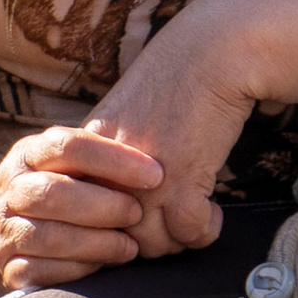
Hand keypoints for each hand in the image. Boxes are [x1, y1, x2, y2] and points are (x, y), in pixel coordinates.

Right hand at [0, 124, 165, 290]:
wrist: (7, 230)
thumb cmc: (62, 193)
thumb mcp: (72, 168)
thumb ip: (102, 165)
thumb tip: (158, 169)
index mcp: (28, 154)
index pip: (67, 145)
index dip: (114, 159)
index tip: (155, 175)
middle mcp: (10, 188)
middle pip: (55, 193)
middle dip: (105, 206)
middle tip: (138, 215)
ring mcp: (4, 229)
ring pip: (50, 236)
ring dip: (97, 243)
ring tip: (130, 248)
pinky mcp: (6, 266)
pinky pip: (41, 271)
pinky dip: (77, 269)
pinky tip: (101, 266)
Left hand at [82, 6, 260, 261]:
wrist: (209, 54)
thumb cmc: (172, 84)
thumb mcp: (121, 120)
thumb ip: (109, 160)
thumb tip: (118, 208)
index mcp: (85, 154)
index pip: (85, 217)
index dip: (115, 229)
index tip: (142, 222)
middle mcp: (107, 170)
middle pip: (119, 237)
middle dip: (149, 241)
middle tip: (173, 229)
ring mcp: (142, 179)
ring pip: (154, 243)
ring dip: (179, 240)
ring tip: (194, 221)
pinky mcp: (181, 180)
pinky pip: (189, 232)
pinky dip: (204, 231)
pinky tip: (212, 214)